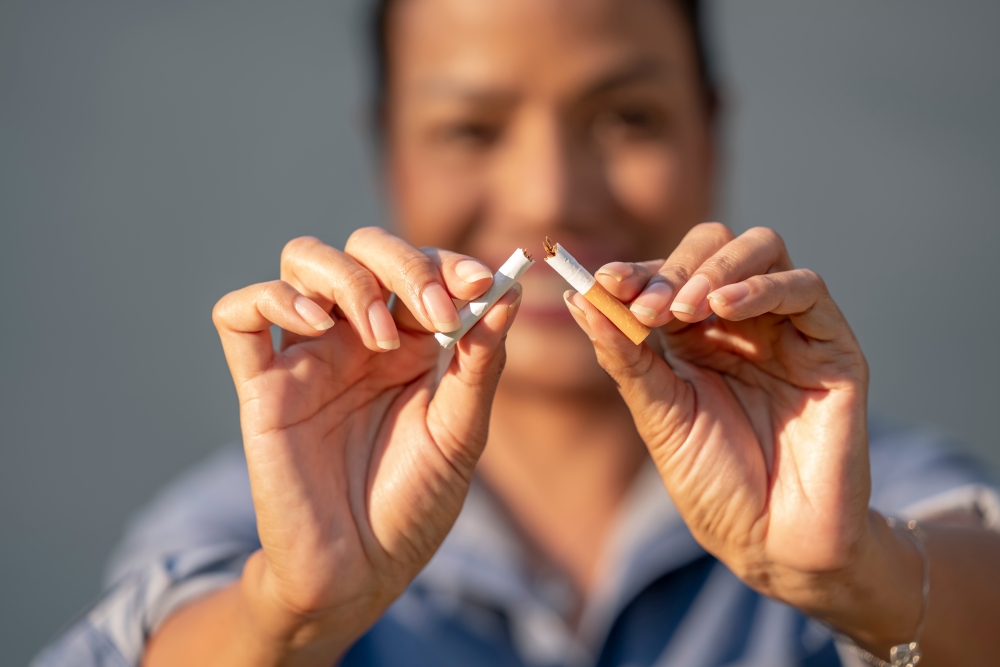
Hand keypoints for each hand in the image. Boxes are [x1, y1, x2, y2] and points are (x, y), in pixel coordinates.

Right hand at [211, 229, 519, 660]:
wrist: (359, 572)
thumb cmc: (414, 505)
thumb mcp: (461, 433)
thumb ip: (479, 363)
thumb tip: (506, 292)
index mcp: (410, 344)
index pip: (421, 267)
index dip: (449, 263)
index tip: (482, 283)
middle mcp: (357, 338)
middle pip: (363, 249)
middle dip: (404, 265)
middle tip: (436, 312)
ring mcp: (308, 357)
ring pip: (303, 261)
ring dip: (347, 277)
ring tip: (381, 335)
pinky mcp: (261, 386)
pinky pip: (239, 315)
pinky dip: (270, 298)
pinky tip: (312, 322)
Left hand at [564, 223, 897, 626]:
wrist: (770, 541)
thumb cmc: (713, 483)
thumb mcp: (658, 414)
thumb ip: (624, 356)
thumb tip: (577, 299)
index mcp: (697, 335)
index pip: (669, 274)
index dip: (637, 272)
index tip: (603, 281)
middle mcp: (744, 322)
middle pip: (716, 247)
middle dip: (674, 267)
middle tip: (644, 305)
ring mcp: (790, 329)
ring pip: (762, 250)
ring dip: (714, 268)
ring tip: (681, 310)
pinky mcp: (832, 346)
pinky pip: (806, 287)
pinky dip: (763, 287)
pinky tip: (724, 309)